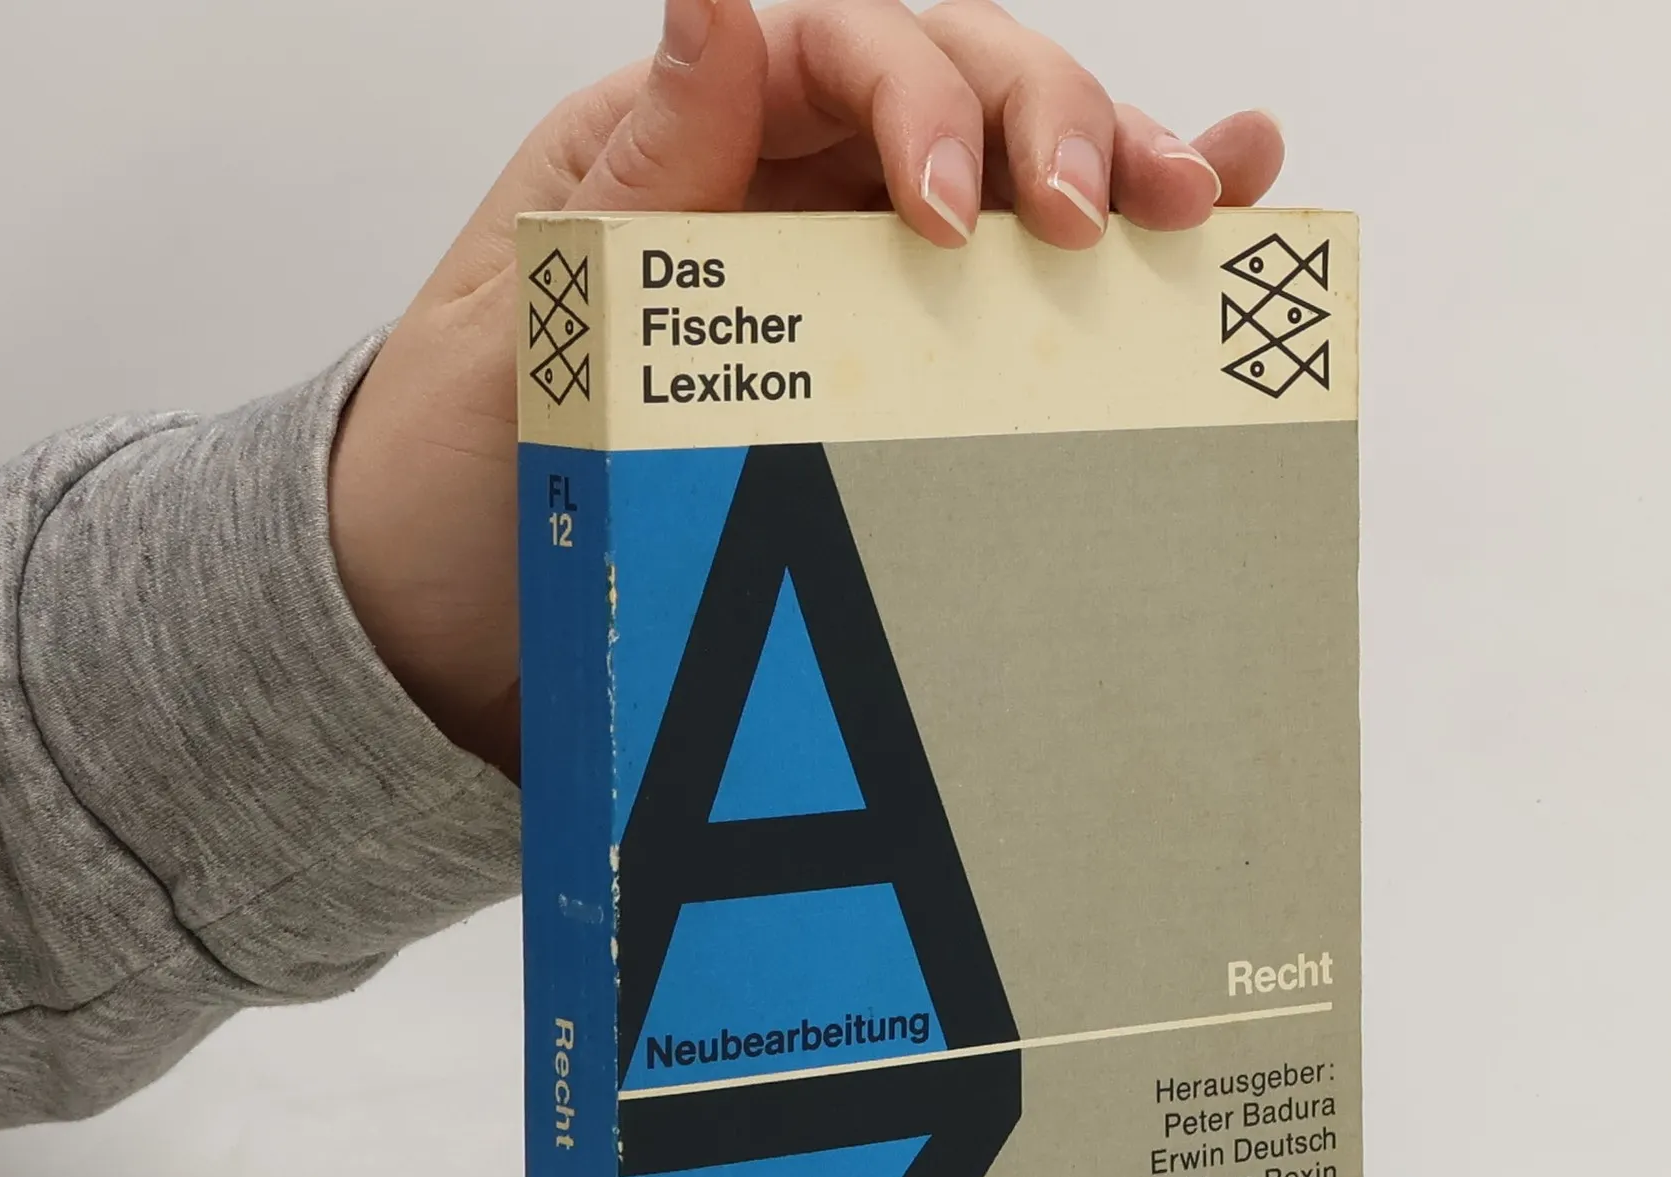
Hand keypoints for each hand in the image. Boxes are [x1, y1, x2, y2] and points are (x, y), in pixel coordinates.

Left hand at [328, 0, 1285, 779]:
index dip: (923, 97)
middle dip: (1046, 124)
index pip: (833, 47)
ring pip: (1001, 173)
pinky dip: (1111, 239)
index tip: (955, 216)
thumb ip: (640, 176)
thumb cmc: (459, 474)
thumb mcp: (527, 322)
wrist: (448, 625)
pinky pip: (1004, 287)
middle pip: (947, 87)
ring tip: (1203, 195)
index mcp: (681, 142)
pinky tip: (1222, 205)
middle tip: (1110, 215)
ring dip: (1112, 161)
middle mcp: (776, 186)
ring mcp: (840, 269)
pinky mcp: (884, 365)